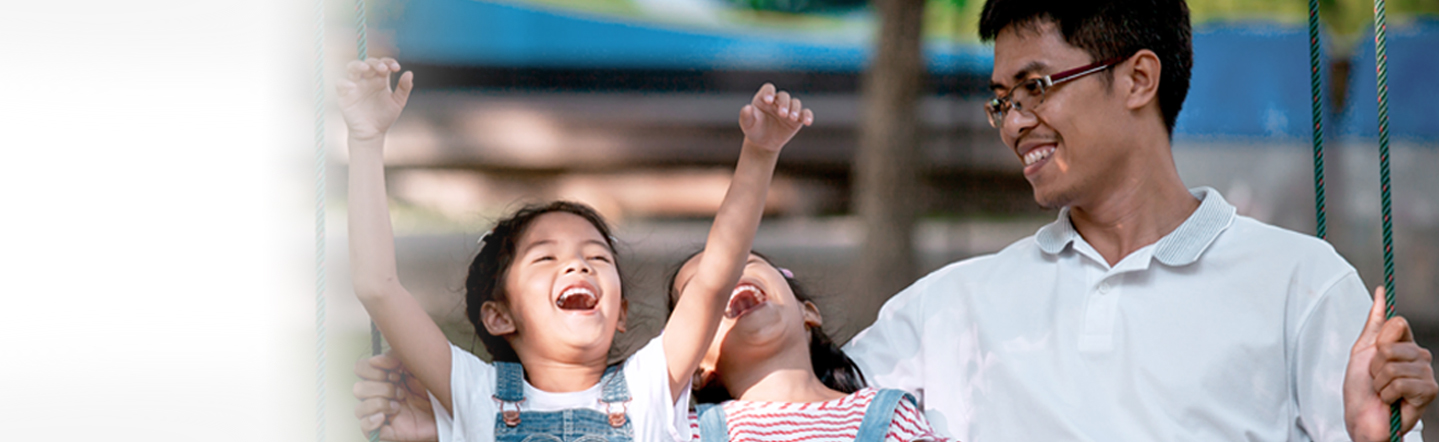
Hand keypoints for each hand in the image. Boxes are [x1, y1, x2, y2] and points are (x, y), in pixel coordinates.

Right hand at [337, 58, 413, 140]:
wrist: (372, 133)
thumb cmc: (384, 117)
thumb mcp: (398, 103)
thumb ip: (404, 88)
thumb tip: (409, 73)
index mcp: (380, 80)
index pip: (383, 64)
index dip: (389, 62)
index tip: (397, 68)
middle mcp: (367, 80)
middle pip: (368, 63)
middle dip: (376, 63)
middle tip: (384, 69)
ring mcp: (355, 86)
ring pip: (352, 67)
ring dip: (358, 65)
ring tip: (366, 68)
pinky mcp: (344, 94)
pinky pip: (340, 83)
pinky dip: (344, 82)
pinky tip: (352, 86)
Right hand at [354, 353, 437, 441]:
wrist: (454, 407)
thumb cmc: (437, 386)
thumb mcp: (418, 363)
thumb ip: (396, 356)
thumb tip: (375, 360)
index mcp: (387, 377)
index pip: (361, 369)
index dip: (372, 369)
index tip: (395, 371)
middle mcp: (383, 394)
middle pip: (358, 388)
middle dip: (380, 387)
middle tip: (401, 390)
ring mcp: (384, 413)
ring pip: (359, 409)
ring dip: (378, 403)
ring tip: (398, 404)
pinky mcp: (390, 430)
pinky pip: (366, 429)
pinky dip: (371, 421)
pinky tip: (384, 416)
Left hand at [739, 83, 813, 152]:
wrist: (762, 143)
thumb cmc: (753, 129)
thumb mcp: (747, 124)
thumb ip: (746, 116)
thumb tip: (747, 108)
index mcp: (764, 98)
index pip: (768, 89)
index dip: (769, 92)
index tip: (768, 101)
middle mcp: (777, 101)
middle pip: (783, 96)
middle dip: (784, 104)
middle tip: (782, 114)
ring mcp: (788, 109)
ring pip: (795, 103)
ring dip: (795, 109)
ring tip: (792, 118)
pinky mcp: (797, 119)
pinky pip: (805, 113)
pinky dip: (808, 116)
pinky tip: (808, 122)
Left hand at [1344, 287, 1436, 441]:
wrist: (1361, 418)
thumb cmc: (1360, 388)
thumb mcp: (1362, 350)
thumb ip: (1374, 321)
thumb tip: (1382, 291)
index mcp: (1405, 345)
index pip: (1397, 322)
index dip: (1379, 340)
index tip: (1375, 354)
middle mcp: (1420, 356)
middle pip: (1391, 345)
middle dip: (1374, 365)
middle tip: (1377, 380)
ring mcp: (1427, 373)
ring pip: (1393, 365)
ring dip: (1379, 382)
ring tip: (1382, 391)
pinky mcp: (1429, 391)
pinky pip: (1400, 382)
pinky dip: (1387, 394)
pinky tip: (1392, 401)